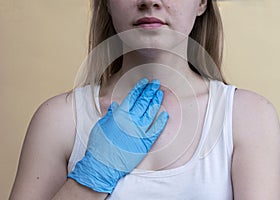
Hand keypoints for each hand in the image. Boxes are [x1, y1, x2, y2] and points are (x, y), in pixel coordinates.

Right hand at [68, 78, 168, 192]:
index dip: (139, 88)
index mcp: (119, 115)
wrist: (102, 166)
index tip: (145, 82)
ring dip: (156, 101)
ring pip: (151, 113)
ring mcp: (139, 132)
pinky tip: (165, 114)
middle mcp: (131, 121)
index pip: (132, 97)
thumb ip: (110, 114)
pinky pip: (156, 130)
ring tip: (160, 93)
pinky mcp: (145, 143)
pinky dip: (161, 121)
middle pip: (143, 102)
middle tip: (156, 83)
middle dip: (150, 90)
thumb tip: (115, 105)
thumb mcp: (101, 126)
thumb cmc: (99, 146)